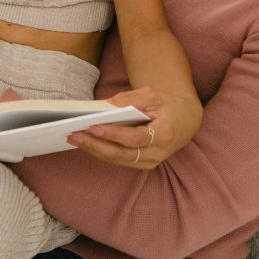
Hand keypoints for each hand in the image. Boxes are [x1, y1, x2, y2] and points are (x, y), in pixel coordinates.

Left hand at [66, 87, 202, 169]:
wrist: (184, 120)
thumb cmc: (167, 104)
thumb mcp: (152, 95)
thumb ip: (130, 99)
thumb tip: (105, 106)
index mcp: (164, 134)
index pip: (135, 138)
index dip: (114, 134)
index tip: (94, 127)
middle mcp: (157, 153)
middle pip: (122, 153)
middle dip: (96, 145)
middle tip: (74, 135)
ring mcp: (150, 162)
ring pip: (117, 159)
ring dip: (94, 150)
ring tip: (74, 138)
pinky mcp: (141, 163)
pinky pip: (118, 160)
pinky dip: (101, 152)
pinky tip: (85, 143)